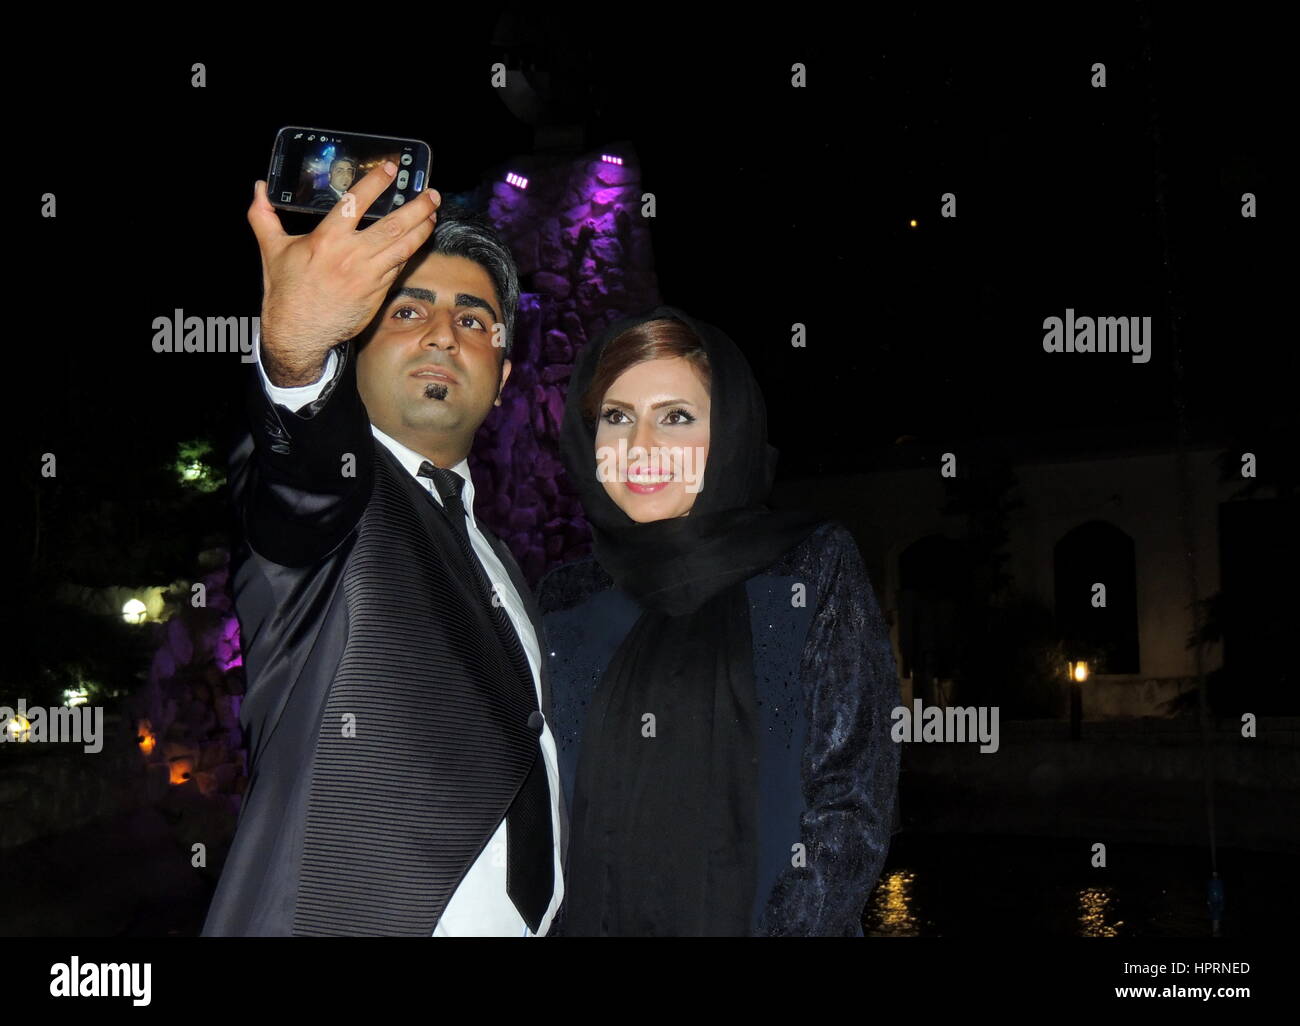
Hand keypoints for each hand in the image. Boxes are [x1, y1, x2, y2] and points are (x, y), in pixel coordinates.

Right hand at [248, 163, 440, 385]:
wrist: (299, 332)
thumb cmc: (286, 290)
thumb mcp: (271, 249)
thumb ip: (264, 215)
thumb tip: (259, 187)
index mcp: (326, 240)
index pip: (356, 203)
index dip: (376, 183)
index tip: (391, 169)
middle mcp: (351, 256)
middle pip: (393, 226)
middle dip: (417, 208)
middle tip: (432, 194)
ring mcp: (368, 276)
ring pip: (403, 248)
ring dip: (422, 229)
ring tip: (433, 213)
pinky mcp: (378, 293)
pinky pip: (399, 267)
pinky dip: (411, 252)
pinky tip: (418, 240)